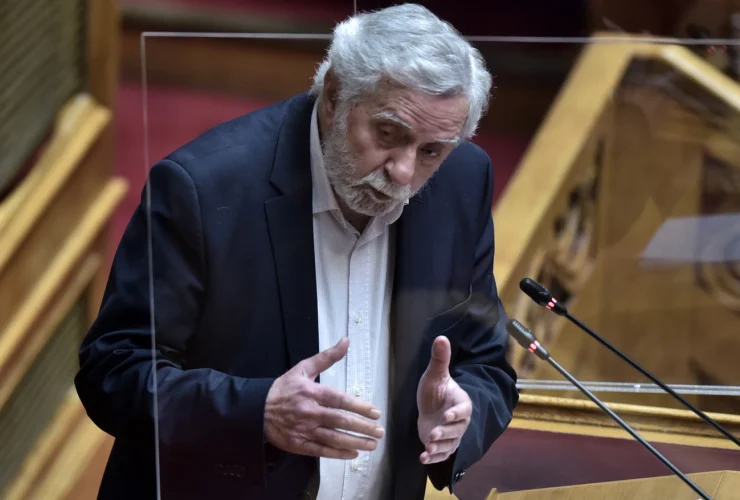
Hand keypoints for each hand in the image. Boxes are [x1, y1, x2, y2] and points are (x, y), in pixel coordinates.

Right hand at [264, 337, 384, 459]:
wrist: (256, 410)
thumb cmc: (283, 388)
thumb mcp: (303, 368)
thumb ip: (327, 357)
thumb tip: (346, 340)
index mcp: (312, 392)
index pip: (340, 400)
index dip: (359, 407)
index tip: (375, 412)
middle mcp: (310, 412)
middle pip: (340, 420)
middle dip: (362, 427)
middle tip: (379, 432)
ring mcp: (304, 430)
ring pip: (333, 438)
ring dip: (355, 443)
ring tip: (371, 445)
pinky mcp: (298, 444)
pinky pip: (321, 451)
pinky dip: (338, 454)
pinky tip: (353, 455)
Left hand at [416, 336, 471, 464]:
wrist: (429, 407)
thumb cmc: (434, 390)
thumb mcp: (434, 375)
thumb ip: (440, 359)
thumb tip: (441, 337)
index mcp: (461, 403)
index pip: (462, 410)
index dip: (456, 414)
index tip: (447, 416)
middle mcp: (459, 421)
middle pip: (456, 430)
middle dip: (445, 433)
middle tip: (433, 434)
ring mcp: (452, 435)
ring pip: (449, 444)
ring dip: (439, 448)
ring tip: (428, 449)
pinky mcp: (443, 444)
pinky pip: (442, 453)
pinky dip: (434, 457)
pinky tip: (423, 458)